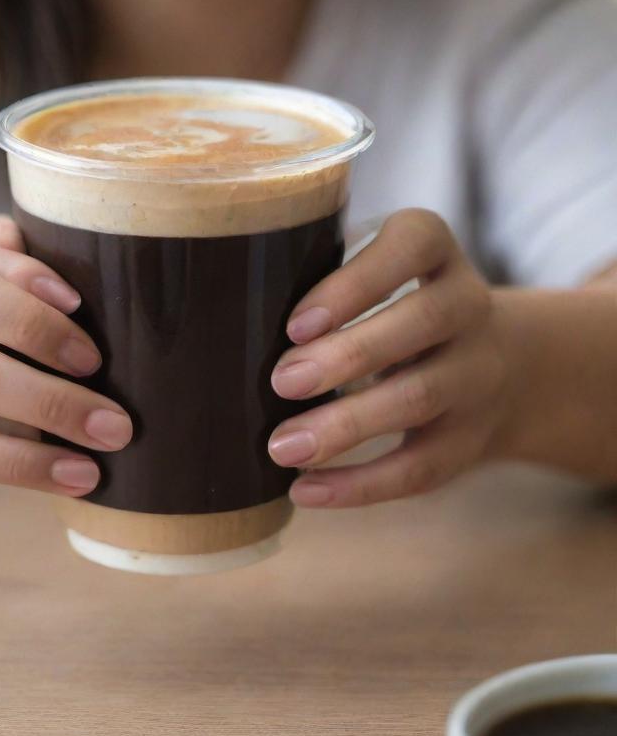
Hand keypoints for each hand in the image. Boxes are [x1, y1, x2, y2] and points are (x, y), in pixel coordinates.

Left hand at [267, 209, 507, 507]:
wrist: (505, 365)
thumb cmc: (391, 308)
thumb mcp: (375, 274)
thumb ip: (320, 279)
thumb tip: (231, 315)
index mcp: (434, 249)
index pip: (412, 245)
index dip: (354, 283)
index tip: (296, 324)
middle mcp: (468, 305)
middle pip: (420, 322)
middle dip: (346, 356)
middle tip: (280, 382)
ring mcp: (478, 372)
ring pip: (421, 397)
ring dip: (347, 425)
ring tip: (282, 447)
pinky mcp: (472, 437)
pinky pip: (423, 466)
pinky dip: (361, 484)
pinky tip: (306, 490)